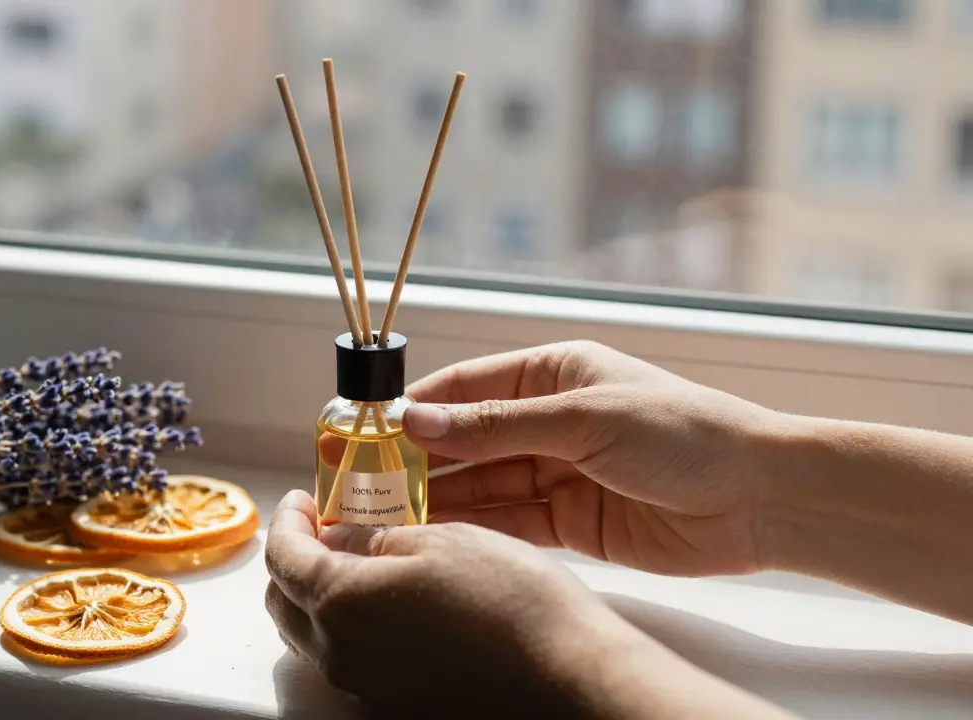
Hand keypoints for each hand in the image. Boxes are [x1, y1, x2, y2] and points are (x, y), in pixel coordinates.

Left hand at [263, 490, 645, 716]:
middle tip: (327, 528)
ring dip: (324, 596)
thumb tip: (343, 535)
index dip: (289, 519)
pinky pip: (353, 662)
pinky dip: (354, 628)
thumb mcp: (440, 538)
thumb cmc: (511, 600)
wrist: (569, 676)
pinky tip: (394, 605)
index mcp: (340, 602)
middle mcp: (341, 655)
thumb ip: (375, 535)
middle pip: (285, 603)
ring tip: (363, 562)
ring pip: (316, 637)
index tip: (303, 499)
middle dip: (296, 559)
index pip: (283, 557)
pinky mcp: (397, 706)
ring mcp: (367, 688)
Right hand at [402, 340, 785, 576]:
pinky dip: (475, 529)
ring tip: (386, 513)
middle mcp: (549, 420)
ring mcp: (559, 472)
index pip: (465, 386)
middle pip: (466, 439)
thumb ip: (495, 426)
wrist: (759, 498)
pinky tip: (436, 535)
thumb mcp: (581, 418)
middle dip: (417, 459)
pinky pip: (509, 522)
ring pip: (482, 484)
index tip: (365, 427)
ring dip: (439, 498)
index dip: (414, 406)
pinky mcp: (571, 522)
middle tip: (363, 480)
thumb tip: (416, 422)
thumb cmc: (683, 433)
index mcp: (552, 373)